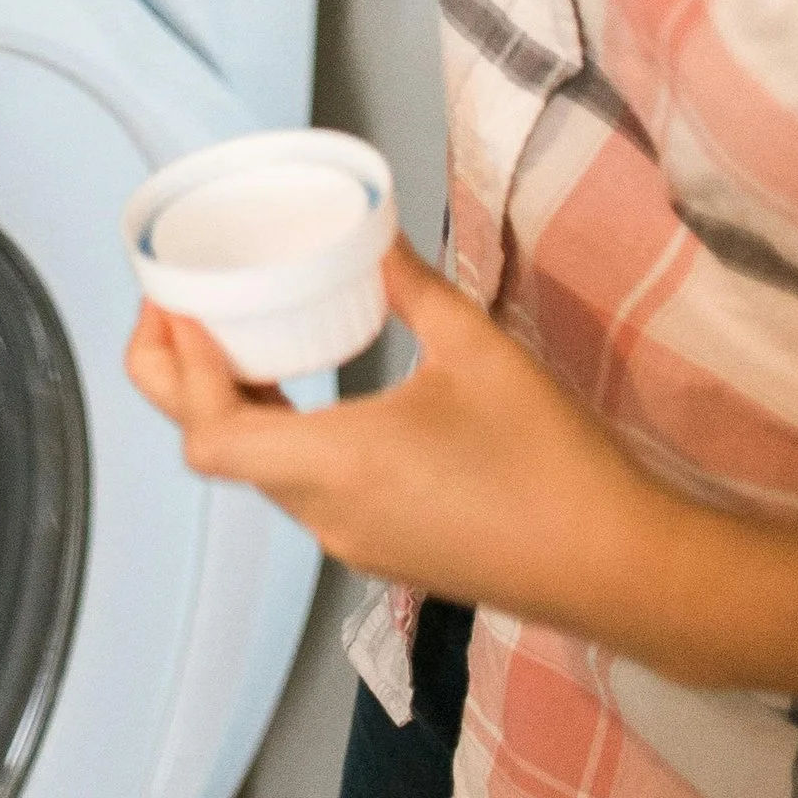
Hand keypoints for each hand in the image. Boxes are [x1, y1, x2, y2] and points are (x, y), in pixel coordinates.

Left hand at [126, 239, 797, 707]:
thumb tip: (368, 228)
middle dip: (179, 382)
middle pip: (216, 455)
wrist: (621, 568)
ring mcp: (354, 543)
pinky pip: (302, 490)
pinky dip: (277, 435)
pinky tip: (302, 390)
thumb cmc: (548, 458)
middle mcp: (327, 515)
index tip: (176, 302)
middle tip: (177, 309)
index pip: (207, 433)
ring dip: (229, 407)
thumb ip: (409, 285)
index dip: (177, 368)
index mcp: (335, 466)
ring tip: (233, 334)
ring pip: (259, 474)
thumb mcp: (477, 348)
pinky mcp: (386, 552)